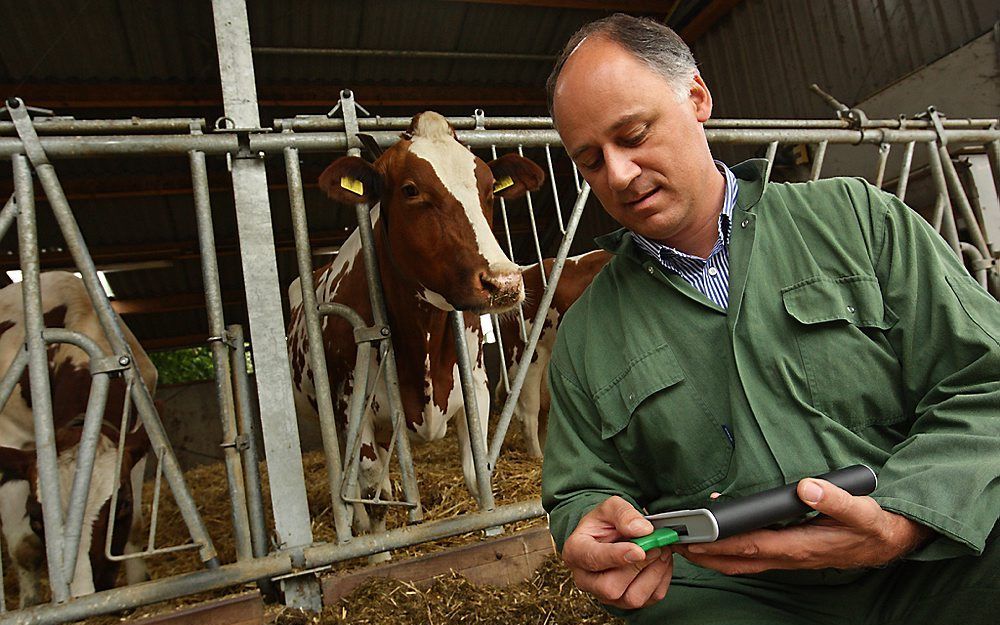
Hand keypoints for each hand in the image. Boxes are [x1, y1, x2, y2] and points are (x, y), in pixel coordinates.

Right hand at [561, 496, 673, 609]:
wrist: (610, 537)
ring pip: (632, 598)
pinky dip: (661, 579)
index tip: (639, 550)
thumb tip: (642, 530)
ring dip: (654, 574)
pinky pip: (649, 599)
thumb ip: (623, 514)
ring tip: (661, 550)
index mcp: (575, 551)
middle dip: (638, 567)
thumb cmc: (605, 523)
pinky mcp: (625, 603)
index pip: (592, 559)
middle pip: (610, 587)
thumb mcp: (610, 507)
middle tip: (656, 546)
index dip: (616, 556)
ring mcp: (605, 595)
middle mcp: (586, 579)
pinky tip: (660, 561)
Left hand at [673, 478, 932, 574]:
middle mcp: (792, 556)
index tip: (692, 539)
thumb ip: (835, 499)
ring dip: (714, 555)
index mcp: (803, 546)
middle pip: (739, 560)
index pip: (751, 546)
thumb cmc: (876, 526)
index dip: (719, 544)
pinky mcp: (792, 552)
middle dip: (705, 555)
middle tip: (675, 543)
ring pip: (744, 562)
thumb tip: (806, 486)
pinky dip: (732, 549)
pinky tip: (720, 535)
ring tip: (687, 541)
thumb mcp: (862, 510)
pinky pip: (754, 555)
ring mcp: (790, 557)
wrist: (892, 542)